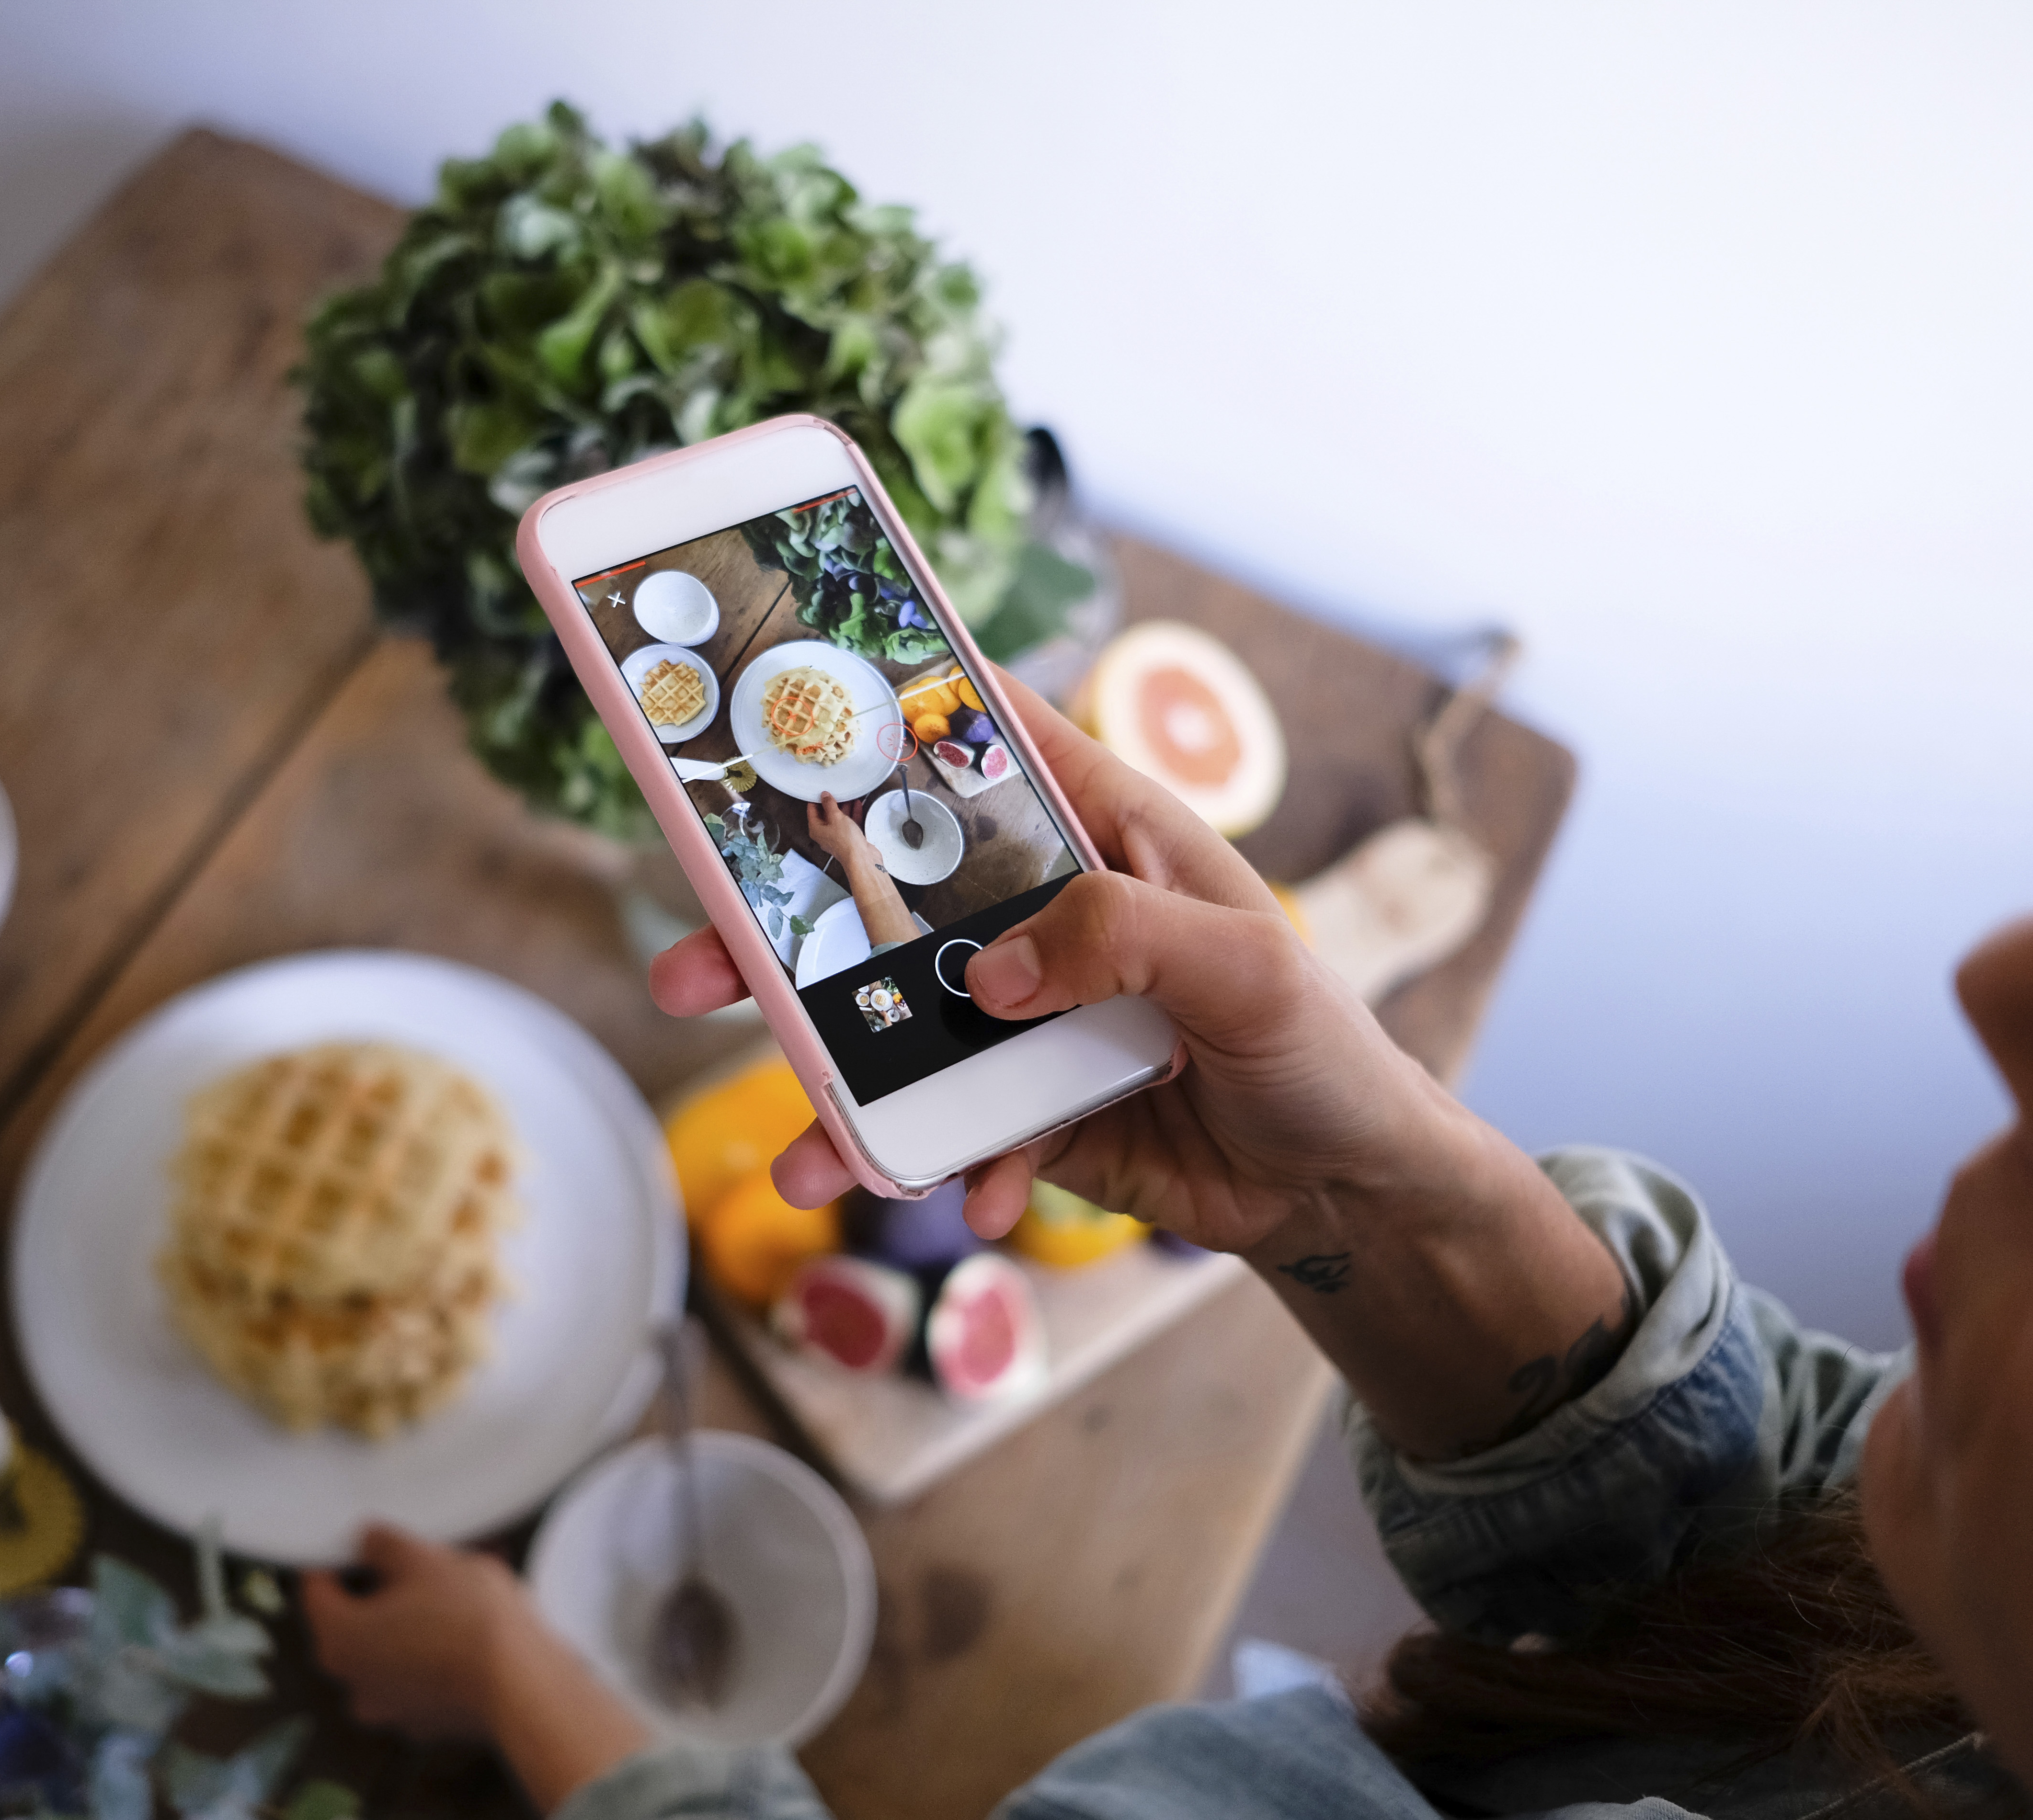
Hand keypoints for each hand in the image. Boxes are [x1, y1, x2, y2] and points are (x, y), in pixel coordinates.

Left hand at [302, 1526, 648, 1805]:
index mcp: (338, 1641)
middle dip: (387, 1584)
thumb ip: (382, 1544)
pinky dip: (437, 1646)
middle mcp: (355, 1683)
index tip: (359, 1539)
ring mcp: (392, 1708)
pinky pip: (422, 1671)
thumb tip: (368, 1542)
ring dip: (415, 1615)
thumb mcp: (422, 1558)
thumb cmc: (468, 1619)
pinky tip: (471, 1620)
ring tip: (458, 1581)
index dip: (335, 1556)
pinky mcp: (429, 1720)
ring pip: (392, 1645)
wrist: (524, 1685)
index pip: (315, 1589)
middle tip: (421, 1557)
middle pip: (356, 1620)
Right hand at [655, 673, 1458, 1254]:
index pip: (992, 735)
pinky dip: (944, 1169)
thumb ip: (1123, 942)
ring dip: (833, 1090)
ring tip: (799, 1157)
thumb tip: (994, 972)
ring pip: (894, 1032)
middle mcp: (1049, 915)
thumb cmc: (1324, 1053)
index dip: (897, 705)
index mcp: (1108, 837)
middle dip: (784, 934)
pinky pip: (953, 1133)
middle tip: (690, 971)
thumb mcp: (1250, 970)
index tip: (786, 699)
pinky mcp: (1025, 1109)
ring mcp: (1026, 1016)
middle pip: (892, 897)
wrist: (1342, 1193)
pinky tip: (967, 1198)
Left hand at [805, 791, 879, 874]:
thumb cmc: (846, 844)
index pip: (812, 811)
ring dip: (844, 808)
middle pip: (826, 815)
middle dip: (832, 803)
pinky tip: (856, 805)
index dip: (815, 800)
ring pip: (839, 819)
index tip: (820, 792)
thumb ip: (830, 805)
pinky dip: (853, 814)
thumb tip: (825, 797)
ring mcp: (838, 837)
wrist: (862, 859)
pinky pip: (850, 823)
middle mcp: (826, 835)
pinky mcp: (850, 839)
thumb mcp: (836, 818)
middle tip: (835, 792)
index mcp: (816, 830)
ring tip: (848, 796)